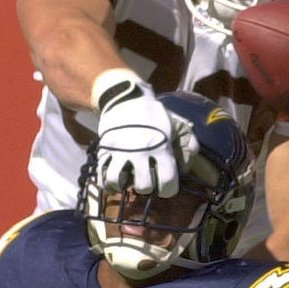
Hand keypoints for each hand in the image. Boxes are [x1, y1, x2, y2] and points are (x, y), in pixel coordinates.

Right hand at [96, 75, 197, 196]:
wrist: (127, 97)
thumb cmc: (154, 114)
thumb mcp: (177, 125)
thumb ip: (188, 144)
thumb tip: (185, 168)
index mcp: (162, 147)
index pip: (167, 181)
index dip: (168, 190)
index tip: (165, 186)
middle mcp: (141, 152)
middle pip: (143, 186)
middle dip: (146, 187)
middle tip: (145, 179)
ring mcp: (120, 151)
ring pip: (117, 182)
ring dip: (122, 185)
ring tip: (126, 180)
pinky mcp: (104, 149)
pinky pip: (100, 173)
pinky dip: (105, 181)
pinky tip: (112, 177)